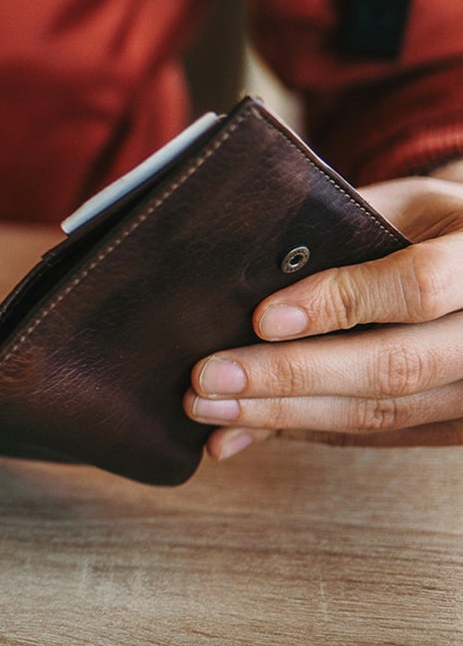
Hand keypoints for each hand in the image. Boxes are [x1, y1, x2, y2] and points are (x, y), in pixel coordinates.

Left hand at [185, 173, 462, 458]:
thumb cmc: (426, 226)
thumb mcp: (395, 209)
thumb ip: (338, 241)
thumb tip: (250, 295)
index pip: (421, 285)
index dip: (342, 302)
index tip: (263, 317)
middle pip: (396, 366)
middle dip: (290, 375)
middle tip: (207, 378)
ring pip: (383, 412)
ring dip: (283, 414)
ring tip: (206, 406)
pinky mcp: (457, 425)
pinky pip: (377, 436)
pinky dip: (302, 431)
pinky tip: (238, 432)